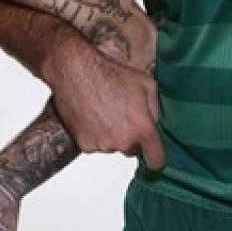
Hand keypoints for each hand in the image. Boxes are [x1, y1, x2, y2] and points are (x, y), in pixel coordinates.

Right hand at [46, 46, 163, 168]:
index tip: (153, 153)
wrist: (75, 70)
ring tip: (104, 111)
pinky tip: (92, 115)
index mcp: (142, 129)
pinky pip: (95, 144)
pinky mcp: (84, 144)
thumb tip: (156, 124)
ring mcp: (102, 144)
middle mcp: (123, 141)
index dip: (155, 156)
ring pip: (112, 146)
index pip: (156, 160)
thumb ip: (156, 110)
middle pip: (132, 150)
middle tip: (121, 115)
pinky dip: (94, 134)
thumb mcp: (147, 84)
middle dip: (130, 137)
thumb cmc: (109, 73)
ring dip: (111, 134)